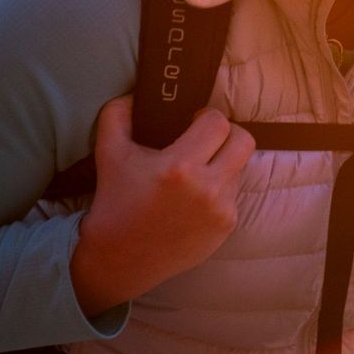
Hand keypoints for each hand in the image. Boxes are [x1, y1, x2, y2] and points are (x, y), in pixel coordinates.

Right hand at [71, 96, 254, 314]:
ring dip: (222, 163)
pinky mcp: (226, 228)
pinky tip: (195, 198)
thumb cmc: (114, 202)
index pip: (217, 122)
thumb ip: (118, 114)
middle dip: (227, 134)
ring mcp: (221, 211)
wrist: (120, 259)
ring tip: (196, 172)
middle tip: (206, 139)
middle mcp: (207, 189)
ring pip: (239, 168)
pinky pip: (234, 195)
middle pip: (244, 141)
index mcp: (179, 167)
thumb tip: (134, 94)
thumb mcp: (109, 152)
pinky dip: (219, 190)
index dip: (206, 116)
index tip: (193, 121)